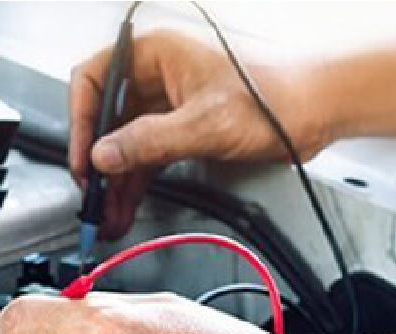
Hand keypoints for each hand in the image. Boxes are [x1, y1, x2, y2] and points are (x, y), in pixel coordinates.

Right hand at [70, 30, 328, 239]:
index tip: (83, 158)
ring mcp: (165, 105)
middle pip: (105, 119)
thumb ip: (148, 141)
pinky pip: (144, 158)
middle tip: (91, 195)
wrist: (315, 112)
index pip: (93, 80)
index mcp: (154, 54)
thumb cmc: (274, 98)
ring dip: (114, 182)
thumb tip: (103, 156)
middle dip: (97, 162)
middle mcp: (155, 76)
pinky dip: (134, 185)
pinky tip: (124, 209)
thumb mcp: (204, 124)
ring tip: (105, 216)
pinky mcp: (179, 130)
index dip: (80, 121)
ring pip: (123, 144)